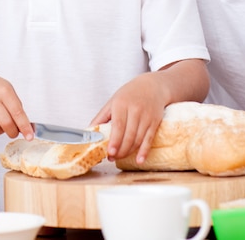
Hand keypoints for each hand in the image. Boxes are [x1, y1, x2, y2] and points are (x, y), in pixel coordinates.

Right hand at [0, 69, 33, 140]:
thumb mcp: (8, 90)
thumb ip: (18, 108)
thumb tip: (28, 127)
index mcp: (4, 91)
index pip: (17, 113)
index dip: (25, 127)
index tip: (30, 136)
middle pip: (7, 124)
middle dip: (14, 132)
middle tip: (15, 131)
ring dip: (1, 132)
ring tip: (0, 122)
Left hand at [91, 60, 208, 163]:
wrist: (152, 86)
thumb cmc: (130, 94)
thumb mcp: (113, 101)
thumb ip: (101, 117)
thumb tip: (89, 131)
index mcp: (121, 104)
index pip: (118, 126)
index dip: (114, 141)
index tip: (109, 152)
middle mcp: (135, 110)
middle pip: (128, 135)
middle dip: (120, 150)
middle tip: (112, 157)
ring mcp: (146, 117)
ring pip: (138, 139)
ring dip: (129, 151)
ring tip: (120, 157)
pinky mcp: (155, 122)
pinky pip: (149, 139)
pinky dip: (144, 151)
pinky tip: (139, 159)